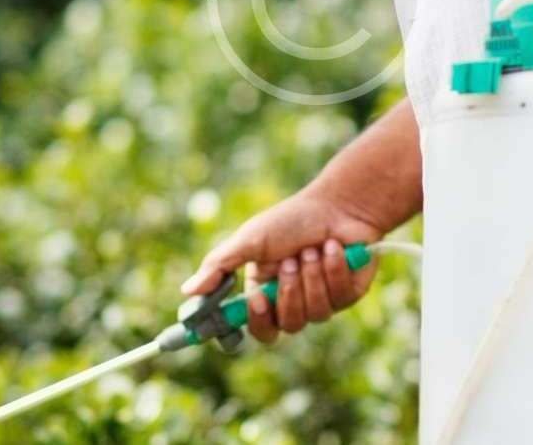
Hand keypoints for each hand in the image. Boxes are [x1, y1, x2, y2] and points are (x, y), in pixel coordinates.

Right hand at [180, 190, 381, 344]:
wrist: (337, 204)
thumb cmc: (291, 220)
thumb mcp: (250, 240)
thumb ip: (219, 266)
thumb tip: (186, 290)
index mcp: (263, 292)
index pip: (254, 327)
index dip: (254, 321)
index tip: (255, 300)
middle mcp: (291, 301)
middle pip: (285, 326)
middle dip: (287, 292)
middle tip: (289, 262)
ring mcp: (321, 301)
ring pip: (314, 315)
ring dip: (311, 277)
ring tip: (312, 249)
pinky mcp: (347, 295)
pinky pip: (338, 298)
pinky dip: (334, 268)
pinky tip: (334, 248)